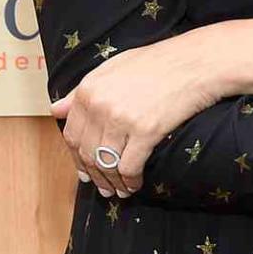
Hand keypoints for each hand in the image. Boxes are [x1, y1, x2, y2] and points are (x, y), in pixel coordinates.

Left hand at [49, 32, 222, 197]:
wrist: (197, 61)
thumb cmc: (159, 62)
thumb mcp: (113, 68)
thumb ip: (81, 92)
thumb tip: (55, 110)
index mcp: (89, 89)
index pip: (71, 135)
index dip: (77, 159)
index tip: (85, 171)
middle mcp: (100, 105)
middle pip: (87, 153)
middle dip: (94, 176)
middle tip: (104, 188)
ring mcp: (121, 119)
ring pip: (106, 164)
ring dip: (112, 183)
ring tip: (120, 191)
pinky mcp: (146, 131)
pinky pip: (129, 167)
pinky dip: (130, 182)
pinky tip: (135, 185)